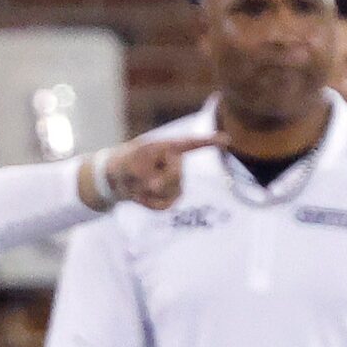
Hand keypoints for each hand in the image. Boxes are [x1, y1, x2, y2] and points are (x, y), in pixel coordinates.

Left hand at [96, 133, 221, 211]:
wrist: (119, 179)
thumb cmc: (123, 165)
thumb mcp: (128, 165)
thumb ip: (142, 174)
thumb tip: (157, 187)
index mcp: (168, 147)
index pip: (191, 144)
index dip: (209, 142)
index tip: (226, 140)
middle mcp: (177, 162)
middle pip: (176, 176)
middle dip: (156, 180)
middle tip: (138, 178)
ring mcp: (177, 180)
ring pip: (170, 192)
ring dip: (148, 193)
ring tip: (139, 186)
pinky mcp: (173, 195)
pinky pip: (164, 205)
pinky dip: (149, 204)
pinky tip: (143, 197)